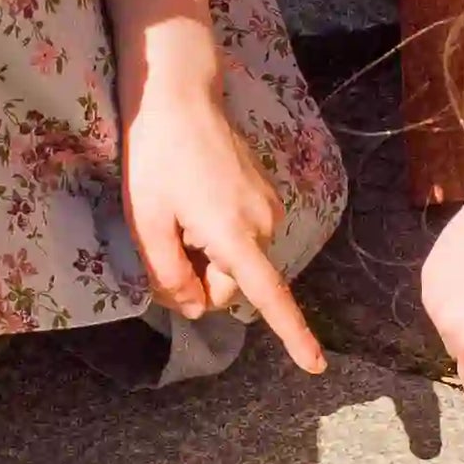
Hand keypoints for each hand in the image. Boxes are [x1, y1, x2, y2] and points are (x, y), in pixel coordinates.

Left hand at [116, 57, 324, 375]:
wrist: (180, 96)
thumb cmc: (156, 157)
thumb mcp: (146, 221)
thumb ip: (168, 273)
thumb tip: (192, 307)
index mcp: (235, 235)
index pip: (269, 297)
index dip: (293, 335)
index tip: (316, 367)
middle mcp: (264, 225)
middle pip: (233, 286)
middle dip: (201, 281)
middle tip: (165, 243)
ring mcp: (269, 208)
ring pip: (237, 263)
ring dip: (208, 255)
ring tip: (179, 212)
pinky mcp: (265, 195)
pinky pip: (242, 238)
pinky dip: (218, 236)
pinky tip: (194, 202)